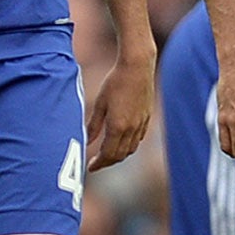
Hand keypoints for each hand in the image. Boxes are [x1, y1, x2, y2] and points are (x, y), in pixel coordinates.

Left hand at [86, 53, 154, 168]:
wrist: (137, 67)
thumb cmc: (115, 82)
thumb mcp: (100, 104)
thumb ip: (93, 125)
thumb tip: (86, 141)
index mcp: (117, 126)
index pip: (108, 154)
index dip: (98, 164)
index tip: (90, 167)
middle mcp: (131, 129)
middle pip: (120, 155)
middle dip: (108, 162)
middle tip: (96, 163)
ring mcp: (141, 123)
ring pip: (131, 148)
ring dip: (119, 155)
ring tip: (107, 154)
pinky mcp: (147, 117)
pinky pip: (138, 138)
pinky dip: (129, 145)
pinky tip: (121, 140)